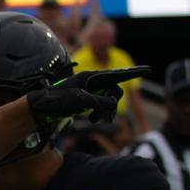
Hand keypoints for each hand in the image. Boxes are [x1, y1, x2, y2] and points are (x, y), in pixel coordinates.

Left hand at [25, 66, 148, 125]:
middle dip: (112, 105)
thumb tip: (113, 103)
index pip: (117, 74)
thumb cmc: (57, 101)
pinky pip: (100, 105)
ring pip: (108, 100)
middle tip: (104, 119)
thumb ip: (99, 100)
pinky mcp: (85, 99)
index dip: (133, 73)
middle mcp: (92, 81)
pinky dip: (99, 113)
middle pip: (114, 90)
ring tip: (93, 120)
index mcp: (91, 77)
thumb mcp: (80, 101)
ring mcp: (89, 90)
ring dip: (104, 111)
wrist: (40, 107)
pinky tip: (90, 120)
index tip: (148, 69)